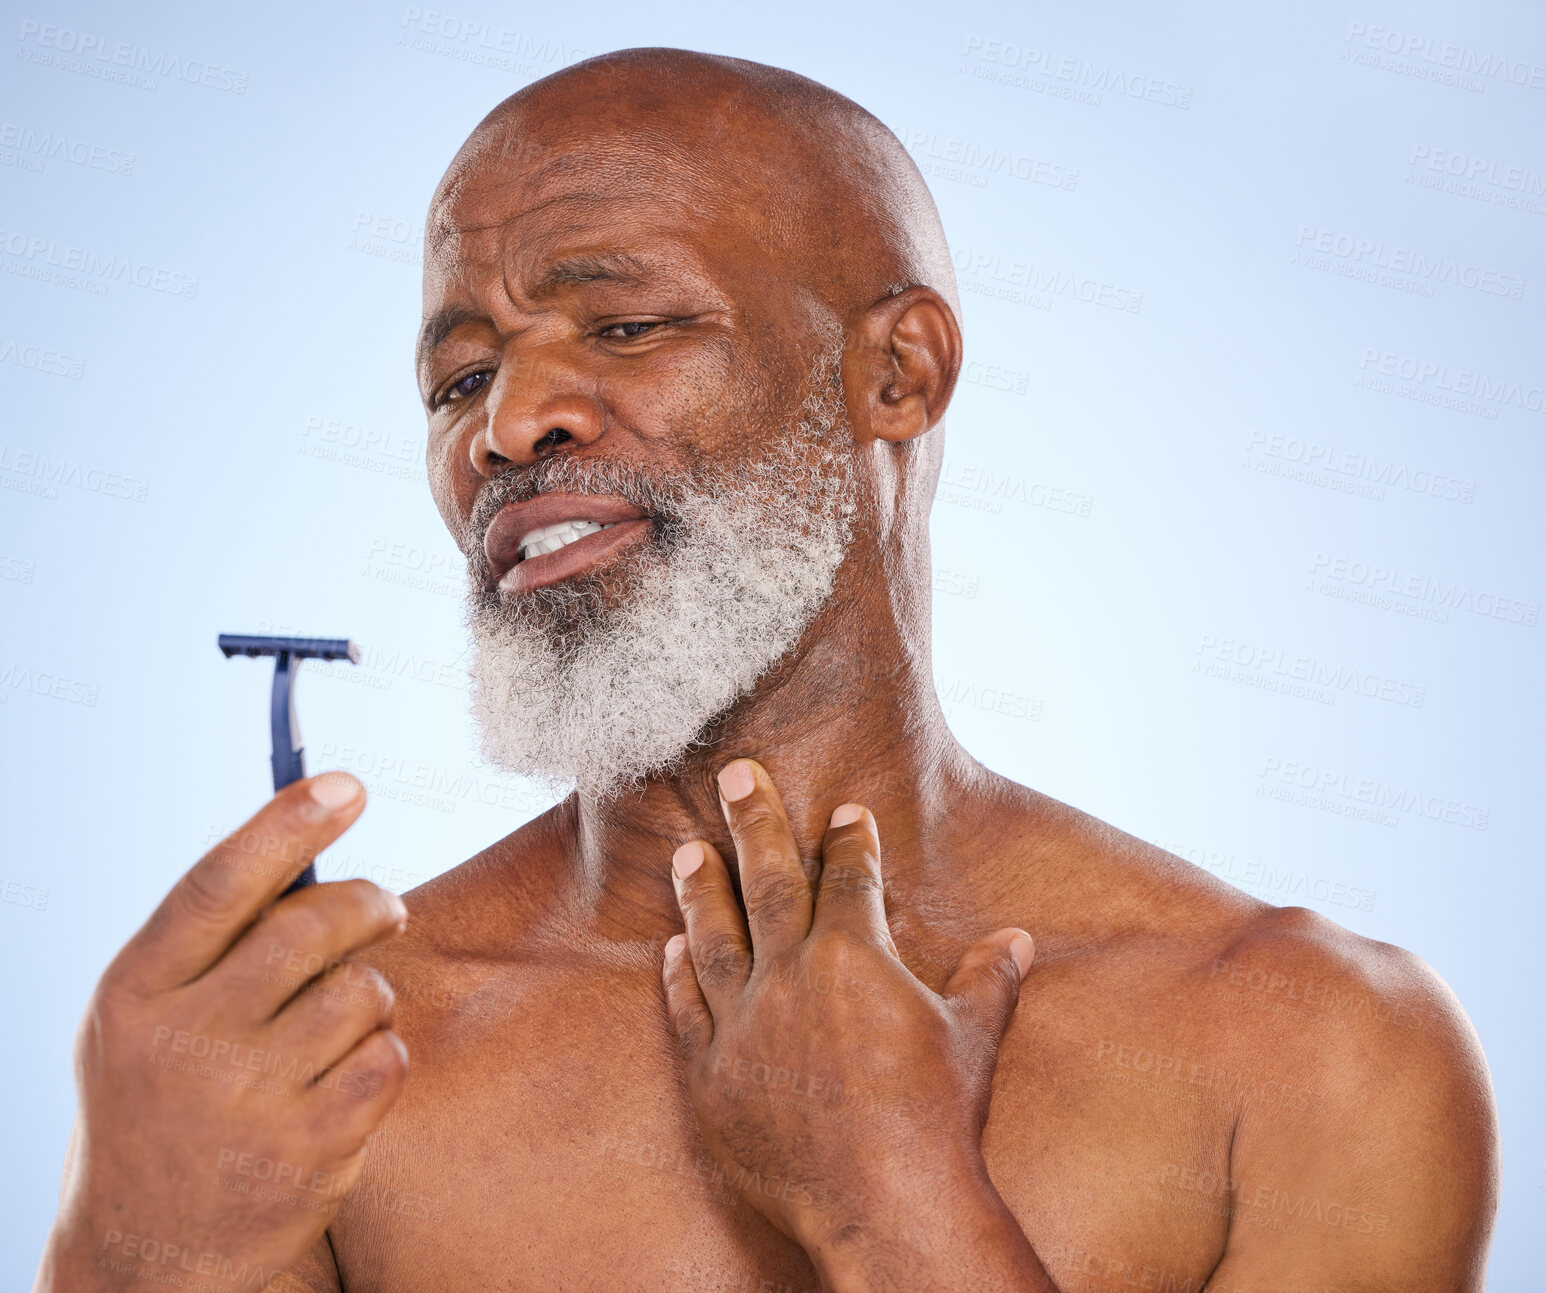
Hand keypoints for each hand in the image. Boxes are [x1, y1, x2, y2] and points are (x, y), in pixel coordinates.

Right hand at [34, 774, 408, 1292]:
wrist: (145, 1248)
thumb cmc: (159, 1100)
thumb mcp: (147, 1016)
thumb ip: (212, 941)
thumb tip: (311, 842)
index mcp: (136, 991)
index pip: (218, 885)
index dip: (286, 824)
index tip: (346, 785)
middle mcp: (185, 1042)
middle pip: (311, 927)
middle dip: (365, 904)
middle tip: (386, 908)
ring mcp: (247, 1102)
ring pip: (362, 991)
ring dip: (370, 992)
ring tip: (340, 1019)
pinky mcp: (306, 1151)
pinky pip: (387, 1058)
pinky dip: (380, 1056)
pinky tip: (343, 1080)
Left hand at [660, 759, 1035, 1276]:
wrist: (883, 1203)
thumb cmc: (936, 1117)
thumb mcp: (973, 1037)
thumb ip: (990, 979)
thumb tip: (1019, 939)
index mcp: (853, 955)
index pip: (849, 876)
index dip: (849, 839)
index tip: (843, 811)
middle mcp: (789, 975)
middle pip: (768, 881)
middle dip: (755, 821)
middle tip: (734, 774)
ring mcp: (743, 1023)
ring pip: (714, 936)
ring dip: (702, 890)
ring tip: (689, 850)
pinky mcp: (712, 1074)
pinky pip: (687, 1011)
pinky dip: (677, 976)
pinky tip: (671, 949)